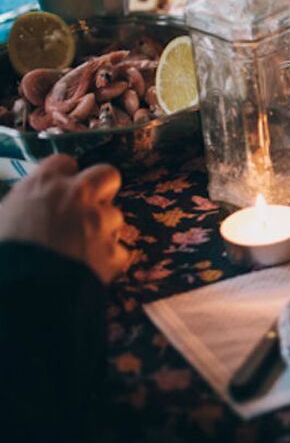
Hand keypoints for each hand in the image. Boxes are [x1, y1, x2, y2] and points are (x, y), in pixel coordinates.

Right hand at [0, 155, 128, 283]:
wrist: (24, 289)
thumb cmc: (5, 254)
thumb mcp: (1, 219)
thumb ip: (18, 206)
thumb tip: (21, 209)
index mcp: (43, 185)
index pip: (63, 162)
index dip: (64, 174)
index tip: (61, 184)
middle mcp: (76, 197)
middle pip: (107, 174)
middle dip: (102, 187)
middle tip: (90, 202)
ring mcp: (99, 223)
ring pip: (115, 215)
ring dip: (104, 227)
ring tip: (84, 243)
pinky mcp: (113, 251)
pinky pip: (117, 250)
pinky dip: (107, 258)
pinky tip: (90, 266)